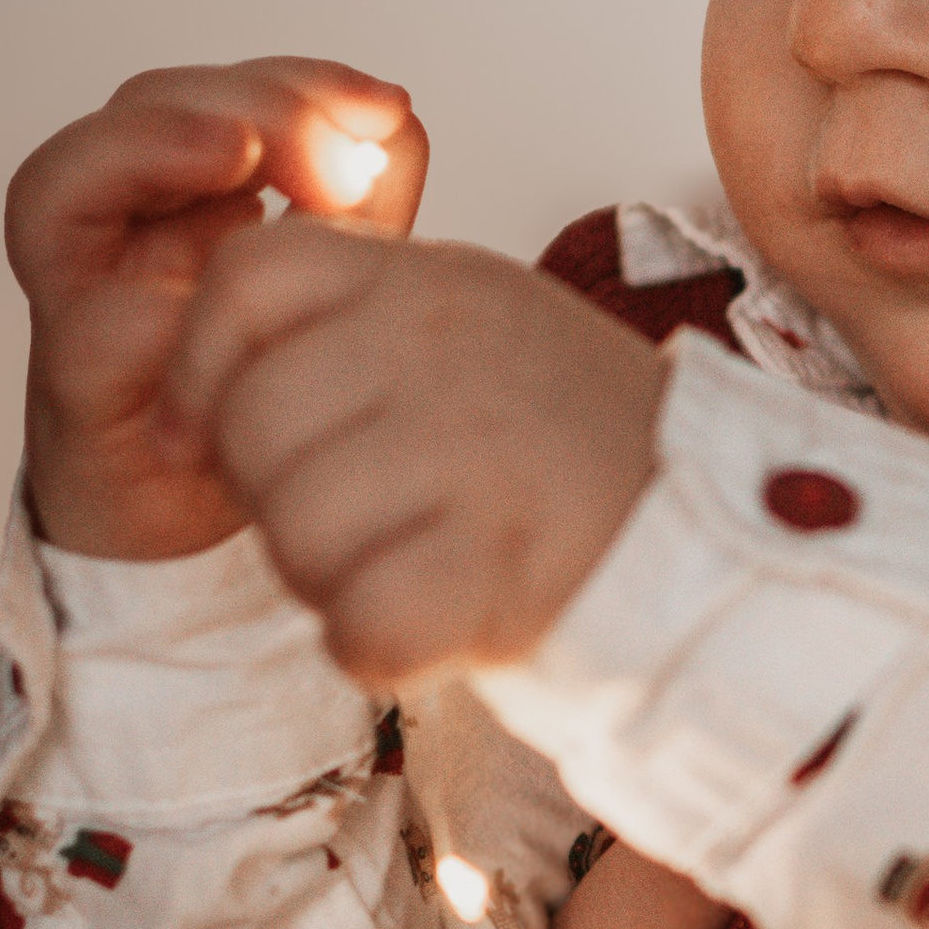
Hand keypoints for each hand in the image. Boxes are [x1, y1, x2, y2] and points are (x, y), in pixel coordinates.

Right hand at [7, 56, 424, 559]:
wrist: (194, 529)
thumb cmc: (261, 393)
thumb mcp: (330, 283)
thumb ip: (358, 203)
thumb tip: (394, 120)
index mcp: (188, 193)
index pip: (222, 91)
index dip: (297, 81)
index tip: (383, 106)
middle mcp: (122, 231)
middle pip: (142, 108)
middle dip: (244, 104)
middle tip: (333, 151)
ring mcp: (81, 304)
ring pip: (61, 187)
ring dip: (153, 150)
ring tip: (239, 154)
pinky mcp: (75, 395)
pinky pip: (82, 332)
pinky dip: (141, 305)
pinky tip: (207, 300)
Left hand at [165, 211, 664, 677]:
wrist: (734, 539)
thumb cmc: (584, 453)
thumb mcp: (480, 329)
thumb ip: (354, 324)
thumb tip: (194, 387)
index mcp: (435, 282)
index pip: (247, 279)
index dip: (206, 368)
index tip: (228, 432)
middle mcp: (447, 347)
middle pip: (251, 422)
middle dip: (278, 499)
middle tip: (372, 522)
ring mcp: (474, 452)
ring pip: (295, 532)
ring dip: (334, 579)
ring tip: (422, 565)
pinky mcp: (495, 568)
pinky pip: (360, 627)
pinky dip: (384, 649)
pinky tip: (441, 627)